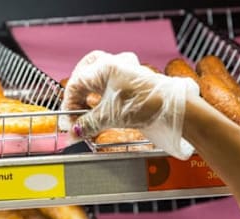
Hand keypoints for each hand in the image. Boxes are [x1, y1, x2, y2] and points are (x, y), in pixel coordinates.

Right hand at [61, 50, 198, 158]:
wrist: (172, 109)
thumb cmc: (145, 104)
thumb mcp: (109, 116)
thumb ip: (87, 124)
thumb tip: (74, 133)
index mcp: (104, 67)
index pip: (75, 84)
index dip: (68, 106)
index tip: (68, 123)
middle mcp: (113, 64)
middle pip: (83, 74)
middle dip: (76, 95)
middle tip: (74, 114)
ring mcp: (123, 71)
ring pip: (96, 78)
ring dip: (88, 97)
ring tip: (87, 115)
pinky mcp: (131, 82)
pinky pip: (109, 85)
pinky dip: (101, 98)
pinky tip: (101, 110)